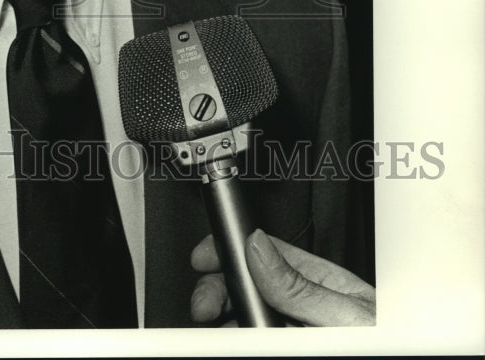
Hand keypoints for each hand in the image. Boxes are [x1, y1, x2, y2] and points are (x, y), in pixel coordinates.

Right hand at [191, 228, 375, 325]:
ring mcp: (295, 330)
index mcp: (321, 282)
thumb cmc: (390, 343)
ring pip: (246, 316)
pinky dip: (237, 338)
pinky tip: (236, 338)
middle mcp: (305, 306)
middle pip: (246, 285)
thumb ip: (300, 285)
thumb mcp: (346, 315)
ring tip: (222, 328)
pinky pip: (254, 340)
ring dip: (227, 320)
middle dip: (218, 289)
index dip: (228, 250)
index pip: (264, 251)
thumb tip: (257, 246)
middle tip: (204, 306)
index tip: (203, 259)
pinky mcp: (288, 346)